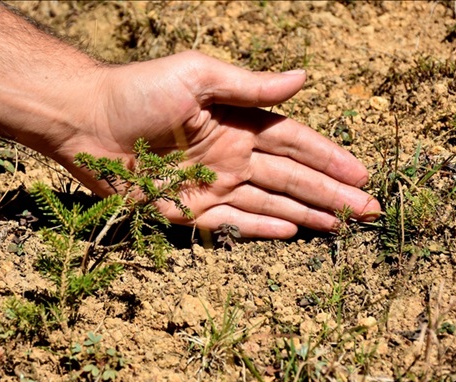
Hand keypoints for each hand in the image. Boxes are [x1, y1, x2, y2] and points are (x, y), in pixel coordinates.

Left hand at [55, 51, 380, 238]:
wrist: (86, 119)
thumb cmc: (140, 89)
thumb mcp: (198, 76)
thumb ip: (249, 85)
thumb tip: (304, 78)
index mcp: (238, 122)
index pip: (295, 142)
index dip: (329, 158)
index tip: (362, 173)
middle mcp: (231, 155)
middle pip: (292, 177)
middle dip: (331, 193)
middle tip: (369, 209)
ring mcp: (211, 185)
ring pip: (270, 201)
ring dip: (306, 212)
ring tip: (340, 225)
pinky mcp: (187, 209)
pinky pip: (232, 223)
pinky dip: (262, 227)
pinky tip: (292, 232)